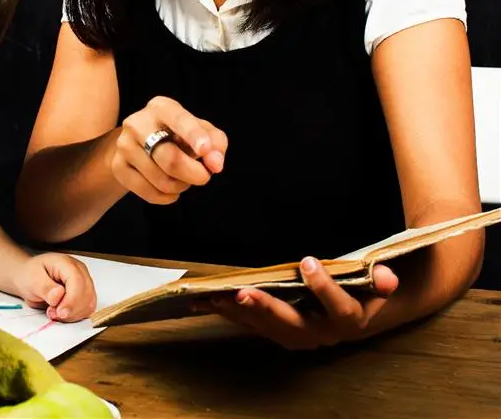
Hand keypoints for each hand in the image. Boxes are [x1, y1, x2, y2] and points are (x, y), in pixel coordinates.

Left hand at [12, 253, 96, 321]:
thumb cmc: (31, 275)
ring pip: (89, 304)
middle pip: (86, 294)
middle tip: (51, 312)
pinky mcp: (84, 295)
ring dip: (72, 314)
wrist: (30, 277)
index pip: (77, 281)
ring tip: (54, 312)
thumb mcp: (32, 279)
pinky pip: (86, 309)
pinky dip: (75, 316)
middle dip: (70, 309)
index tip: (60, 312)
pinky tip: (62, 314)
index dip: (71, 300)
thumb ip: (45, 287)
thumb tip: (58, 295)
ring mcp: (84, 283)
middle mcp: (80, 272)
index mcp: (67, 264)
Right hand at [113, 96, 227, 203]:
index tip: (205, 151)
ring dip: (181, 186)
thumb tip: (215, 163)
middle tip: (205, 177)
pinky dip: (167, 197)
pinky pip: (149, 193)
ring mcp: (124, 145)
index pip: (179, 120)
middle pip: (170, 158)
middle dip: (194, 174)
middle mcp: (138, 122)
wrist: (139, 143)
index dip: (194, 135)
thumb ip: (215, 142)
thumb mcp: (200, 131)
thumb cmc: (177, 135)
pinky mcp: (117, 166)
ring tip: (183, 179)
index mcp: (161, 107)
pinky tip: (170, 189)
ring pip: (161, 180)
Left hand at [205, 258, 398, 349]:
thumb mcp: (377, 283)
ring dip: (241, 312)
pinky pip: (254, 325)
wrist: (359, 313)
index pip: (339, 307)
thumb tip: (387, 276)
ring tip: (217, 296)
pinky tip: (209, 301)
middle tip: (243, 293)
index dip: (324, 286)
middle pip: (293, 324)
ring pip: (267, 327)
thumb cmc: (365, 290)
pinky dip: (232, 313)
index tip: (307, 261)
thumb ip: (381, 280)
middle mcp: (321, 333)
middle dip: (266, 309)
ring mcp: (298, 335)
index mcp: (349, 319)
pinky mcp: (279, 332)